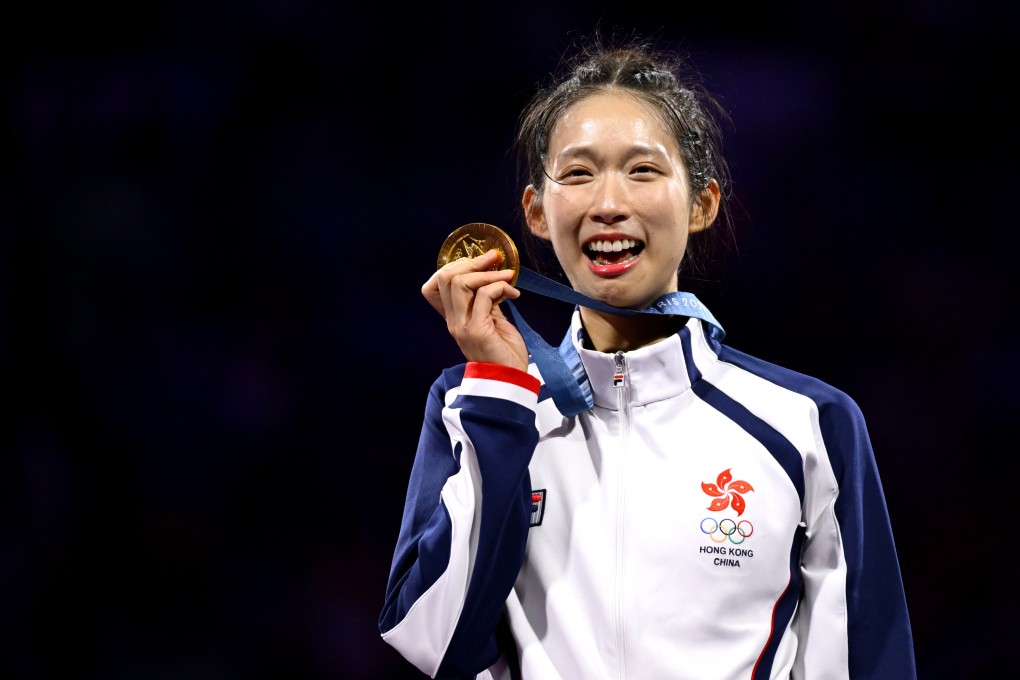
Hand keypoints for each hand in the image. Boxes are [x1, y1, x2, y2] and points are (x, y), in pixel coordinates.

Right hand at [422, 249, 529, 370]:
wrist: (511, 381)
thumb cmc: (504, 352)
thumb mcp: (492, 320)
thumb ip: (486, 301)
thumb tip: (493, 276)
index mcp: (453, 318)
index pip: (433, 286)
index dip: (453, 267)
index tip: (478, 264)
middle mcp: (453, 321)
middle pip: (445, 278)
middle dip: (472, 262)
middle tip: (495, 259)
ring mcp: (462, 326)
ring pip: (460, 283)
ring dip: (488, 274)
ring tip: (508, 276)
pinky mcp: (477, 331)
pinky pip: (483, 296)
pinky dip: (500, 287)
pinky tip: (514, 294)